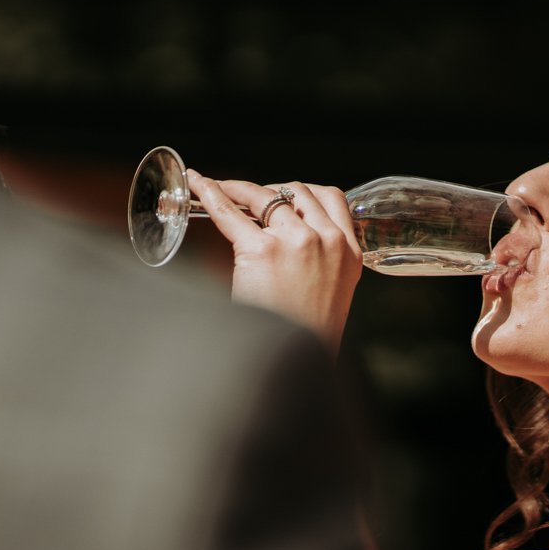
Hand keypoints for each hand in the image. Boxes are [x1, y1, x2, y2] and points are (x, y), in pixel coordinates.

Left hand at [189, 171, 362, 350]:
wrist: (295, 365)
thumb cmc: (306, 338)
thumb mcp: (331, 294)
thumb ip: (319, 263)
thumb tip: (288, 244)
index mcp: (349, 252)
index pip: (332, 198)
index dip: (303, 192)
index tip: (283, 195)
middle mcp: (326, 241)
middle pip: (296, 192)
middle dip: (270, 190)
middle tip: (246, 196)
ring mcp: (296, 242)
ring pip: (263, 195)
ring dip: (239, 188)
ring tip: (219, 188)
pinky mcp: (262, 251)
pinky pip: (230, 211)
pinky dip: (210, 193)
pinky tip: (199, 185)